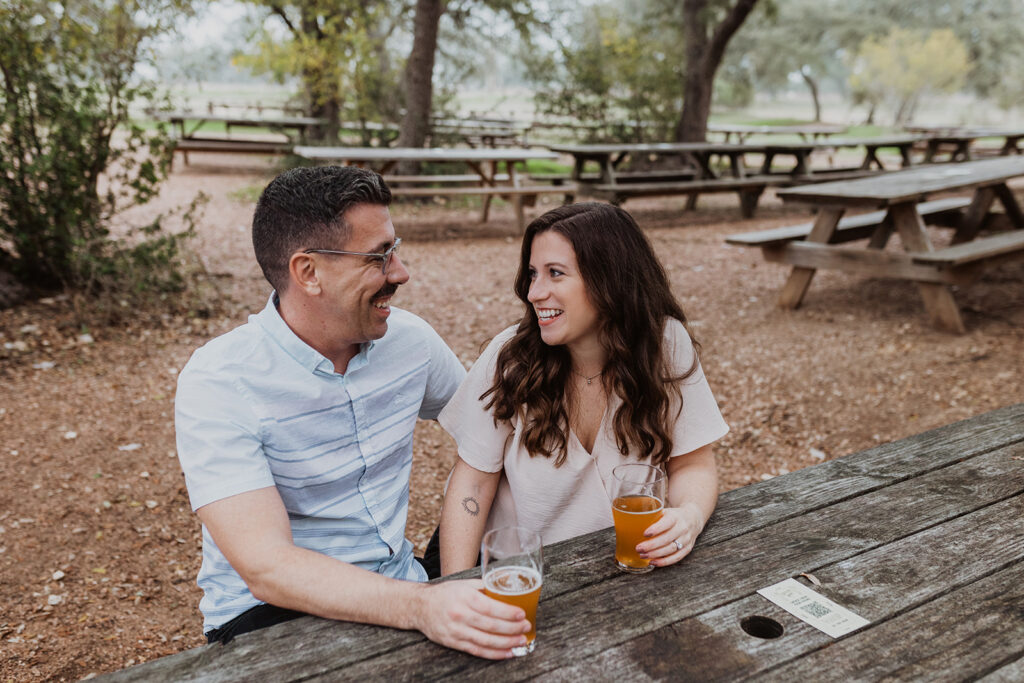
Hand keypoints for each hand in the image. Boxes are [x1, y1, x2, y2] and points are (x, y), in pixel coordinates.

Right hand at [412, 579, 530, 658]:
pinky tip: (507, 652)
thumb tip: (506, 589)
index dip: (508, 613)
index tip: (522, 614)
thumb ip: (484, 587)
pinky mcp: (454, 643)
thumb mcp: (464, 584)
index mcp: (464, 597)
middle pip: (491, 626)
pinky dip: (494, 653)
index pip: (490, 607)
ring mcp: (456, 631)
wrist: (420, 607)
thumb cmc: (445, 594)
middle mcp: (460, 614)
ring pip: (486, 641)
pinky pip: (477, 650)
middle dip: (512, 628)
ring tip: (521, 641)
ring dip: (506, 643)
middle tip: (526, 628)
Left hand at [635, 502, 704, 567]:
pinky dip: (664, 561)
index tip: (644, 533)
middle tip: (638, 548)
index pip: (667, 523)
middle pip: (667, 539)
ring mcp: (686, 539)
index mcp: (675, 517)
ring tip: (642, 555)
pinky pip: (676, 557)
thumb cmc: (673, 516)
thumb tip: (629, 521)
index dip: (656, 529)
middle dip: (652, 545)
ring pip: (671, 549)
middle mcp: (682, 528)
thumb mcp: (665, 511)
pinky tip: (653, 562)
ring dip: (655, 554)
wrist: (693, 519)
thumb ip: (651, 516)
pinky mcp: (687, 549)